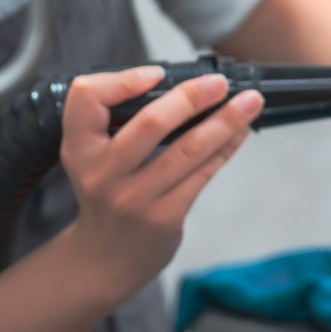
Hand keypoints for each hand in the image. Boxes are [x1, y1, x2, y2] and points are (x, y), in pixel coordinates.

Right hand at [59, 67, 262, 298]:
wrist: (104, 258)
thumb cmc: (108, 194)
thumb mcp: (92, 157)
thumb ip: (120, 123)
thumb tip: (182, 84)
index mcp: (80, 149)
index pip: (87, 99)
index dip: (122, 79)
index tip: (157, 73)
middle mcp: (103, 173)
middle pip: (151, 123)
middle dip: (192, 97)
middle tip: (220, 83)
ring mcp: (134, 198)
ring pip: (188, 149)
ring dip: (225, 121)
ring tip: (250, 102)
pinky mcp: (163, 217)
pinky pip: (203, 174)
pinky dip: (225, 147)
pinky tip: (240, 131)